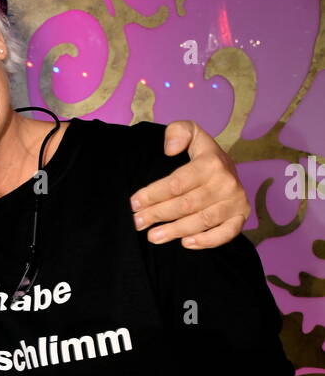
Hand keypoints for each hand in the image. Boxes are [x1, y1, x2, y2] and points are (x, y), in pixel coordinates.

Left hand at [130, 119, 249, 247]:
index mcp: (211, 163)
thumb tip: (169, 149)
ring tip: (152, 236)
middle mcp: (226, 182)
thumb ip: (178, 132)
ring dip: (175, 231)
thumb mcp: (191, 133)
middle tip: (138, 222)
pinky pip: (225, 234)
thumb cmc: (203, 155)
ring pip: (201, 221)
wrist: (229, 168)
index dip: (153, 194)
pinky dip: (206, 241)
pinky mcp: (240, 217)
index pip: (176, 183)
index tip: (134, 203)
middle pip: (186, 204)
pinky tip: (185, 243)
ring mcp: (235, 201)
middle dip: (158, 214)